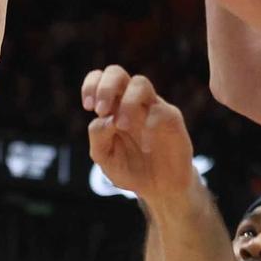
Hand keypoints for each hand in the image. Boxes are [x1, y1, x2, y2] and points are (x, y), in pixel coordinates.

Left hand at [81, 65, 196, 203]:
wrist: (160, 188)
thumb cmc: (131, 169)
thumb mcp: (105, 158)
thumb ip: (98, 137)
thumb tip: (104, 118)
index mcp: (112, 107)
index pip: (99, 78)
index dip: (92, 84)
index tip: (88, 106)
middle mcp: (131, 102)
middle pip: (117, 72)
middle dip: (106, 87)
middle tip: (101, 110)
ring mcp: (152, 108)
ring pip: (140, 83)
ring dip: (127, 102)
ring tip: (122, 126)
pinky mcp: (172, 119)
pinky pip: (160, 111)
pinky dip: (149, 127)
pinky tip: (146, 147)